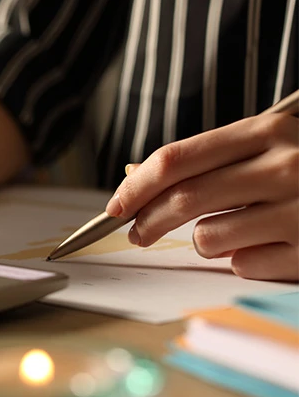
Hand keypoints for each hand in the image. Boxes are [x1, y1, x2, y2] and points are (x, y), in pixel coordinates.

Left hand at [106, 113, 298, 280]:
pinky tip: (270, 245)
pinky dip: (244, 261)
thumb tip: (133, 175)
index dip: (135, 185)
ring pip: (209, 237)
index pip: (177, 159)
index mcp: (267, 131)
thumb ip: (206, 159)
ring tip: (230, 231)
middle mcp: (285, 166)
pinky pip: (245, 265)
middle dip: (147, 221)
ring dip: (205, 242)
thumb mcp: (267, 146)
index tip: (114, 205)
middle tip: (136, 233)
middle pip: (183, 199)